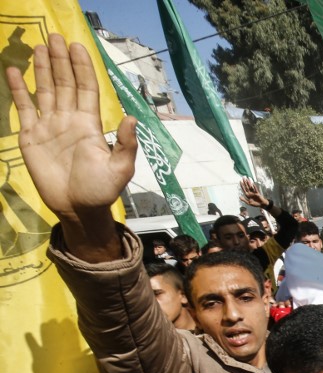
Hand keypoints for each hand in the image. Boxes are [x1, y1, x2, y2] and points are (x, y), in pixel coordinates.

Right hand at [7, 35, 136, 227]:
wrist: (77, 209)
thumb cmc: (101, 191)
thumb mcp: (120, 170)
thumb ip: (126, 145)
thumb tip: (133, 118)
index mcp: (90, 124)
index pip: (86, 89)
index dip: (82, 68)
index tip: (77, 47)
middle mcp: (69, 120)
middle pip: (64, 83)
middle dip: (61, 61)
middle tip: (54, 36)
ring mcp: (49, 126)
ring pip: (45, 91)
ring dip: (42, 69)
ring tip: (39, 47)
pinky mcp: (31, 137)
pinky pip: (24, 108)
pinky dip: (18, 90)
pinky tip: (13, 71)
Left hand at [239, 177, 267, 208]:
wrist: (261, 204)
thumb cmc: (255, 203)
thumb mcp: (248, 203)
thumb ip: (244, 200)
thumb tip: (239, 197)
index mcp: (247, 195)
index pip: (244, 189)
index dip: (242, 185)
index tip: (240, 181)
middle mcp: (250, 193)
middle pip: (247, 187)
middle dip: (245, 182)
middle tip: (243, 177)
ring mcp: (254, 192)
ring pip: (251, 187)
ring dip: (249, 183)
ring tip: (247, 179)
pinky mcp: (257, 193)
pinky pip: (255, 190)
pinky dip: (254, 187)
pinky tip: (253, 184)